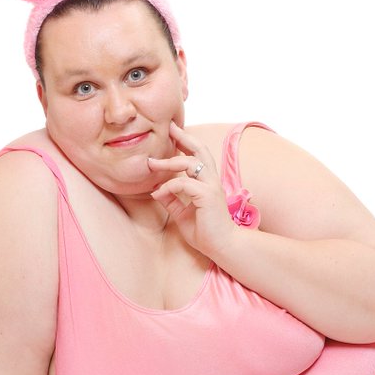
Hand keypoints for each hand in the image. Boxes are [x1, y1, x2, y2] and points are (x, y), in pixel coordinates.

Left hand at [148, 122, 239, 256]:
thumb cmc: (206, 232)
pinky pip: (183, 183)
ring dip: (168, 161)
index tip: (172, 132)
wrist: (223, 247)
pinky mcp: (207, 196)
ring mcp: (211, 186)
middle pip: (200, 149)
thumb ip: (172, 200)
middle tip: (169, 127)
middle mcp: (211, 180)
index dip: (186, 142)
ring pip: (190, 162)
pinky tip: (158, 193)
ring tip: (151, 164)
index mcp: (208, 182)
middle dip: (183, 137)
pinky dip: (168, 186)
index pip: (198, 156)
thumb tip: (157, 190)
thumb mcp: (182, 213)